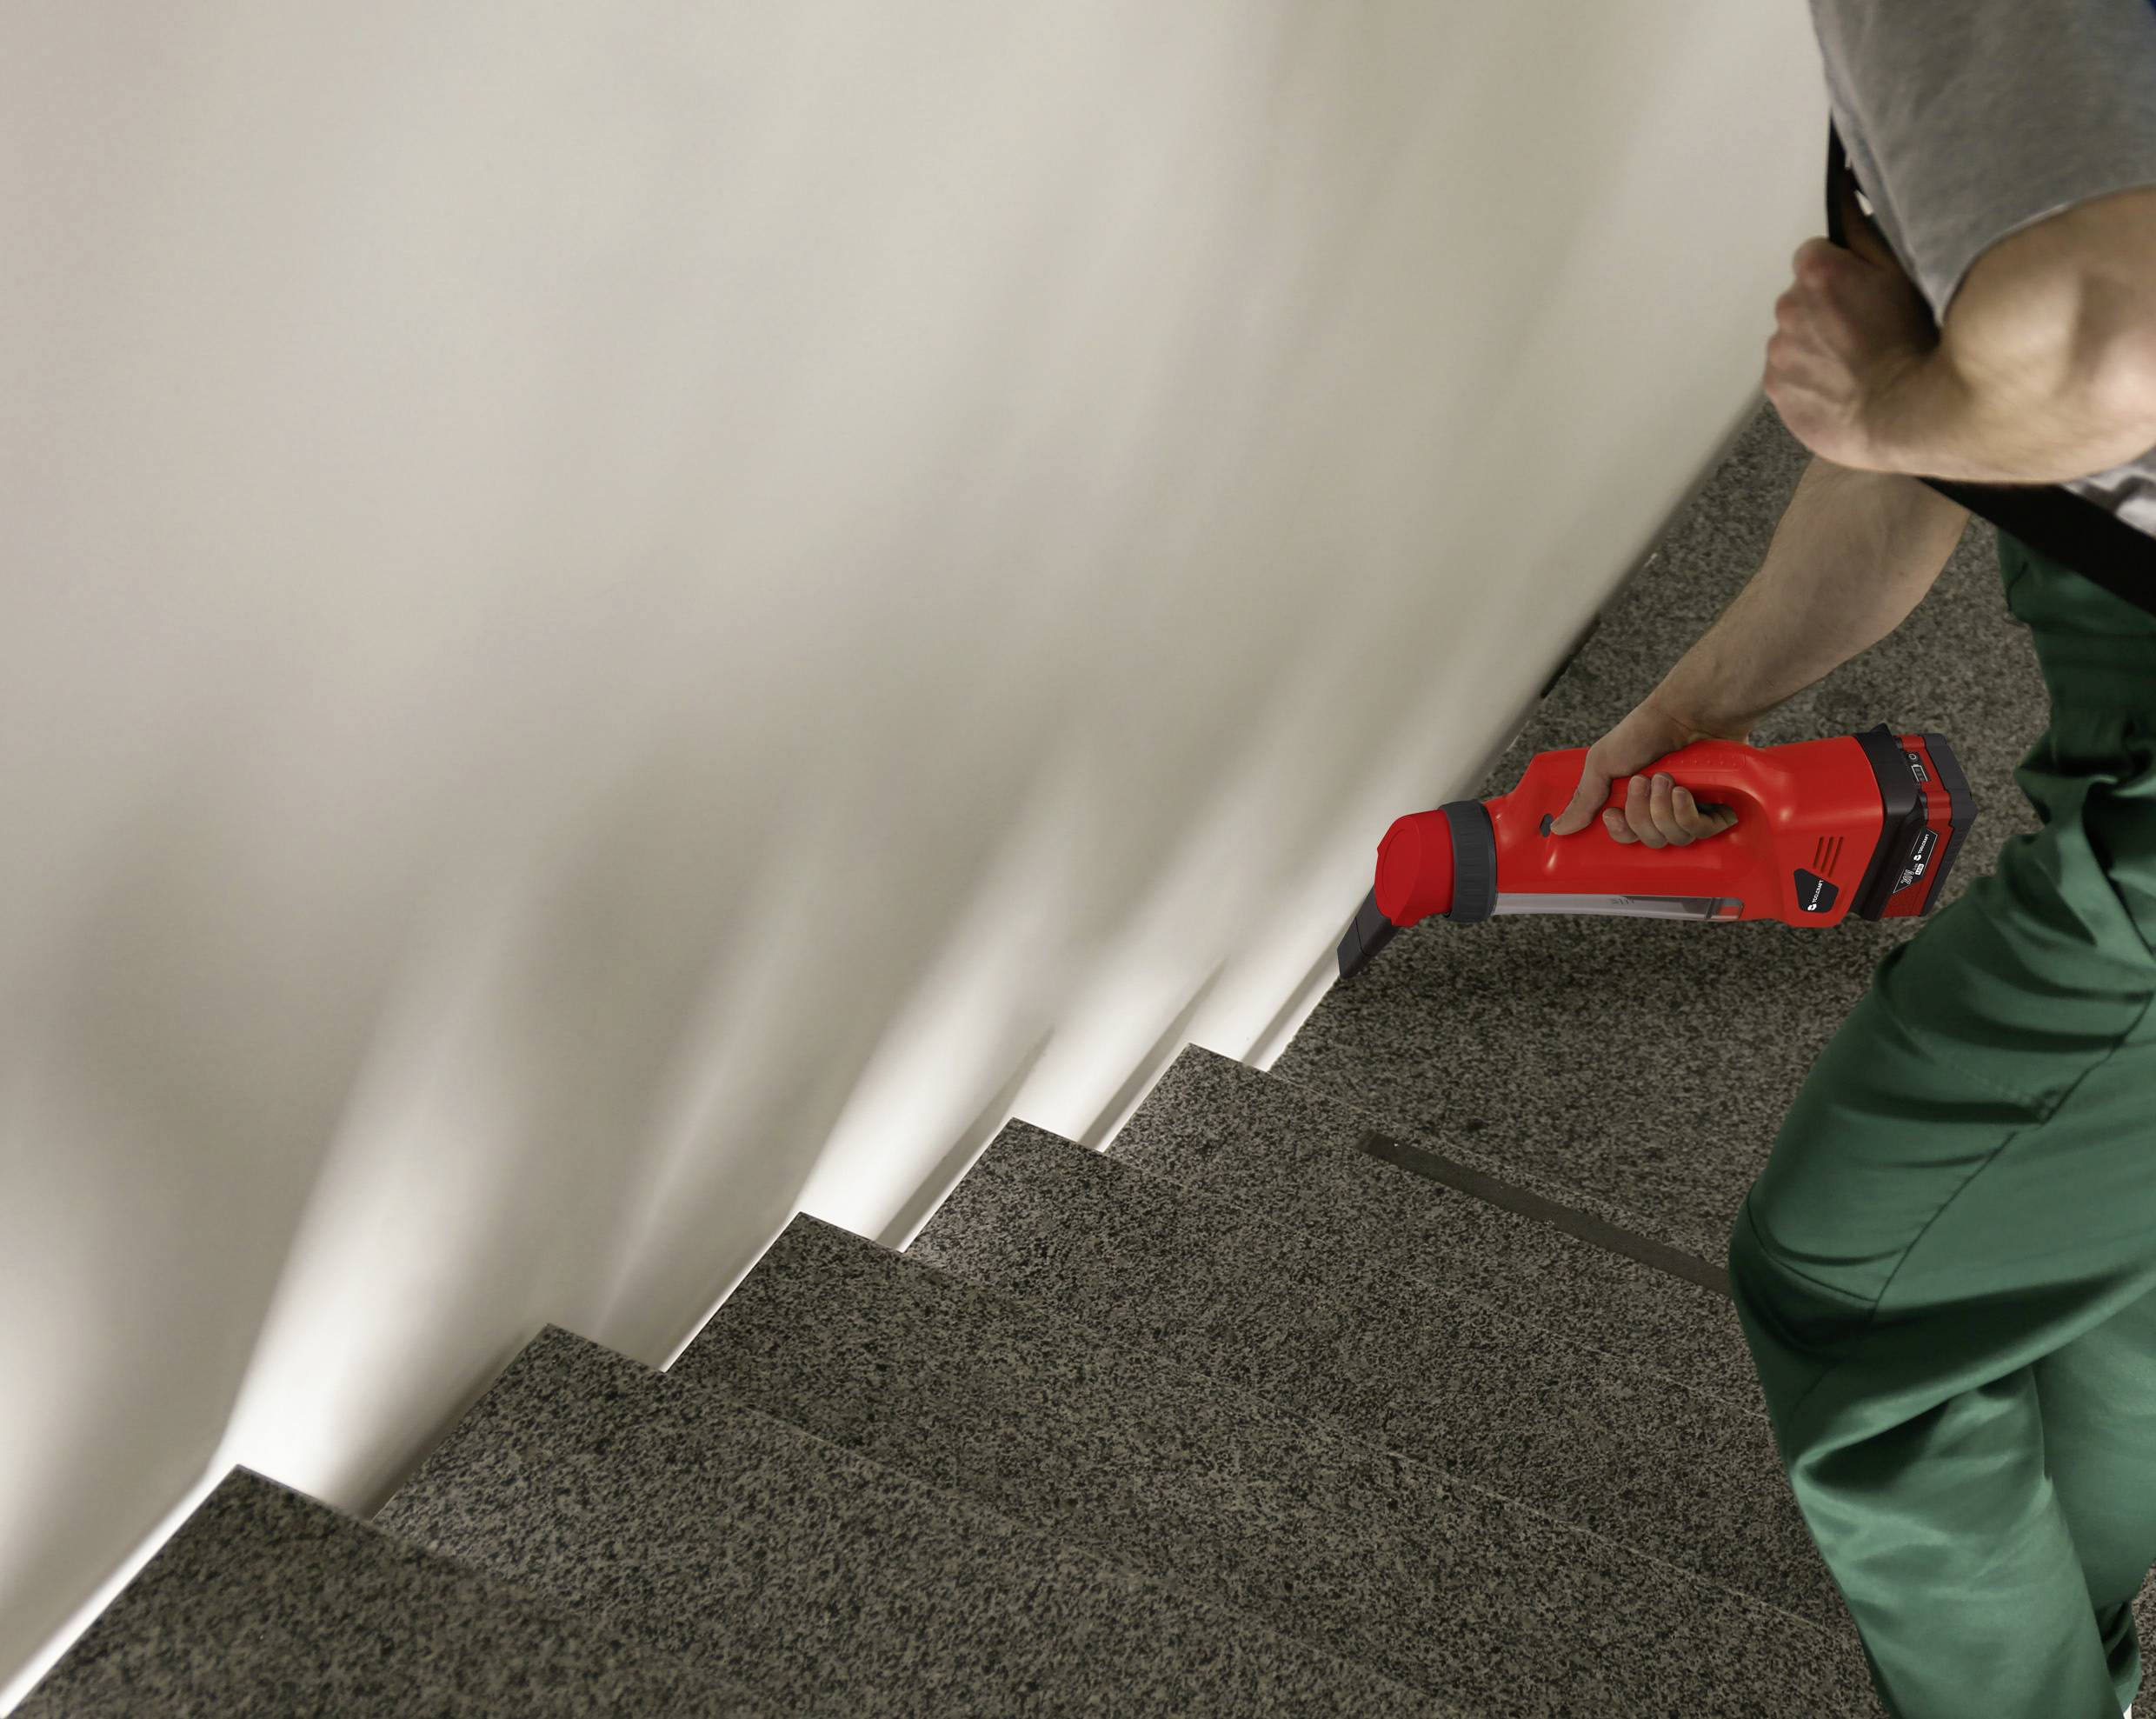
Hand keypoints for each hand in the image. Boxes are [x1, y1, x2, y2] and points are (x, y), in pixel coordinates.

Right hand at [1547, 697, 1742, 844]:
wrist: (1687, 714)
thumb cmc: (1644, 732)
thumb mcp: (1603, 762)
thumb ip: (1583, 798)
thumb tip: (1559, 829)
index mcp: (1634, 802)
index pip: (1626, 837)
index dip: (1621, 832)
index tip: (1613, 814)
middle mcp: (1663, 809)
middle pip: (1649, 841)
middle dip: (1643, 813)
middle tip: (1643, 782)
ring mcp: (1691, 810)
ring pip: (1674, 838)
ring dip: (1664, 809)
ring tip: (1667, 780)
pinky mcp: (1716, 808)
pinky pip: (1702, 832)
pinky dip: (1689, 814)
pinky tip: (1685, 793)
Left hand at [1763, 187, 1940, 470]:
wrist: (1904, 414)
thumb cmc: (1912, 338)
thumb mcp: (1902, 270)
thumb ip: (1864, 227)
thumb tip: (1841, 185)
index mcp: (1815, 272)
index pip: (1815, 256)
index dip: (1841, 273)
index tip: (1863, 294)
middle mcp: (1787, 307)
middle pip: (1802, 299)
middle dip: (1826, 310)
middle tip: (1866, 333)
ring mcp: (1778, 351)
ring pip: (1794, 337)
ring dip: (1816, 345)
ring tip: (1855, 365)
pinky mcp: (1775, 389)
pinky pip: (1787, 374)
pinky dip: (1807, 378)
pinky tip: (1840, 388)